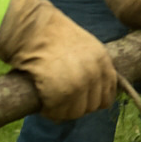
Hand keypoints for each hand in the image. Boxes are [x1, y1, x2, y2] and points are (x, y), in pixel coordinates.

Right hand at [0, 0, 117, 120]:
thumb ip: (92, 66)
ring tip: (52, 102)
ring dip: (63, 111)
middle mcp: (94, 73)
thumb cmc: (52, 35)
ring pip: (75, 112)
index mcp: (102, 61)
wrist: (32, 28)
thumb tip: (91, 90)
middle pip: (91, 106)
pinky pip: (58, 112)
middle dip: (76, 106)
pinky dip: (50, 111)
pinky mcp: (59, 92)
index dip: (94, 102)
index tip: (81, 101)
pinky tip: (43, 104)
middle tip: (61, 100)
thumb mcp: (84, 45)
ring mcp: (78, 83)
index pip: (108, 96)